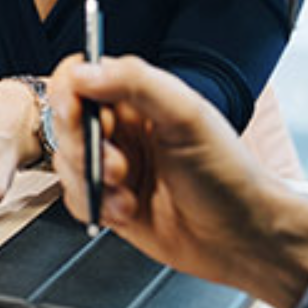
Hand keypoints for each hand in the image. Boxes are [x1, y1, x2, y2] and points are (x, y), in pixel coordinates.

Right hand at [48, 55, 307, 307]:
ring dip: (92, 179)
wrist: (242, 237)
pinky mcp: (109, 201)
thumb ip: (136, 82)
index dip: (70, 93)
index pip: (82, 75)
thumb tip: (86, 70)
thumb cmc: (228, 174)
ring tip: (127, 189)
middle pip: (65, 121)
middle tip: (115, 162)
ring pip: (66, 162)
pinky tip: (127, 210)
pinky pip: (74, 197)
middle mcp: (123, 127)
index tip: (76, 113)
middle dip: (83, 145)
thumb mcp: (187, 116)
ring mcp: (114, 165)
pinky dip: (95, 205)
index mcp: (139, 97)